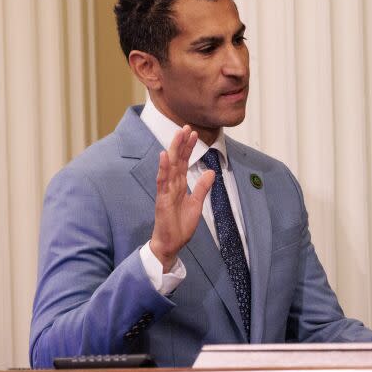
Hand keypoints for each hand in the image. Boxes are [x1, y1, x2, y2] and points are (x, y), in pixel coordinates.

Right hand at [150, 126, 214, 271]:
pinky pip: (162, 181)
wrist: (171, 244)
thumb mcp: (197, 204)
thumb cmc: (180, 226)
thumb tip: (210, 172)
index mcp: (179, 185)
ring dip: (173, 149)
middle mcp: (171, 185)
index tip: (194, 134)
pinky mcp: (162, 199)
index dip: (188, 148)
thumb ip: (201, 188)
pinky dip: (163, 168)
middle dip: (181, 143)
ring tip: (177, 134)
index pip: (183, 162)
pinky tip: (163, 156)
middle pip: (176, 160)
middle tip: (186, 127)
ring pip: (169, 166)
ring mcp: (165, 191)